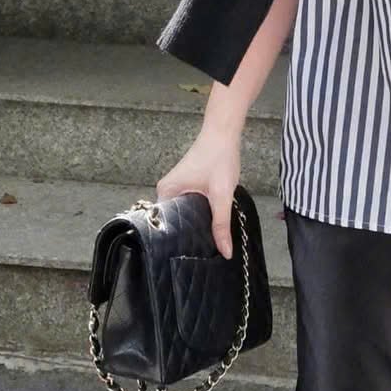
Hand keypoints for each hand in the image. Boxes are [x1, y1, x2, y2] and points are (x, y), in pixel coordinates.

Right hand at [156, 126, 241, 258]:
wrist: (224, 133)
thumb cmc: (219, 157)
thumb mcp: (222, 194)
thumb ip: (222, 224)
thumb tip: (225, 251)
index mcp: (166, 192)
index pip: (165, 226)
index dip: (179, 241)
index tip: (190, 257)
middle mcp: (166, 191)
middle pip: (175, 222)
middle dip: (189, 235)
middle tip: (202, 254)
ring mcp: (175, 188)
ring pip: (183, 215)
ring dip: (195, 225)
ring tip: (206, 243)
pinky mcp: (186, 186)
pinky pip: (189, 206)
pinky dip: (198, 214)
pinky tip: (208, 224)